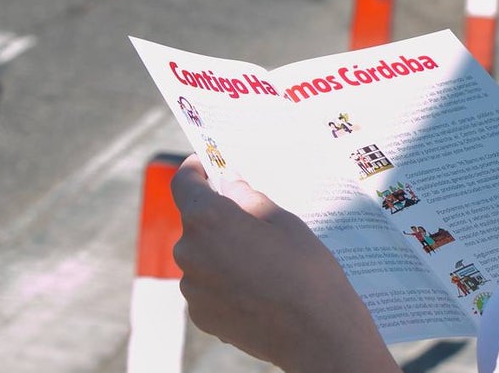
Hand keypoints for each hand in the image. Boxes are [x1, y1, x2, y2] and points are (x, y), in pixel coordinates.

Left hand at [170, 155, 399, 372]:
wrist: (314, 331)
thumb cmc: (304, 268)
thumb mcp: (282, 220)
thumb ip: (248, 198)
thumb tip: (231, 185)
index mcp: (208, 219)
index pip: (184, 183)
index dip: (195, 171)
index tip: (207, 166)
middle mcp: (190, 251)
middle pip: (196, 222)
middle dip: (218, 216)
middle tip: (253, 221)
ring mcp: (192, 287)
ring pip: (202, 255)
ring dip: (221, 251)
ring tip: (261, 261)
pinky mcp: (200, 315)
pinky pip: (207, 285)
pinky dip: (224, 280)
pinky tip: (256, 287)